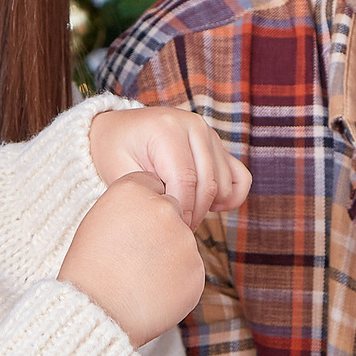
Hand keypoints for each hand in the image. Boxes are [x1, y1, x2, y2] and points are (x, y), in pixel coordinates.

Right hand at [59, 172, 204, 345]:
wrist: (96, 313)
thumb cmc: (89, 269)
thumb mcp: (98, 222)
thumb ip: (130, 207)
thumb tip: (151, 206)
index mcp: (133, 190)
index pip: (155, 185)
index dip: (145, 208)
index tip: (133, 226)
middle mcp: (164, 207)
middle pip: (174, 212)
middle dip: (161, 230)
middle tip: (136, 256)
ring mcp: (184, 239)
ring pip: (183, 242)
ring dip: (170, 256)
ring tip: (140, 277)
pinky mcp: (197, 269)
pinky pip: (190, 270)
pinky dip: (177, 280)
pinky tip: (153, 291)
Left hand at [88, 104, 251, 224]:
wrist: (119, 131)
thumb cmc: (115, 152)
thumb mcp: (120, 172)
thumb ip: (147, 192)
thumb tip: (172, 216)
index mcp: (166, 128)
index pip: (185, 180)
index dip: (181, 211)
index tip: (169, 229)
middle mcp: (193, 125)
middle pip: (209, 184)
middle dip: (193, 214)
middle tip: (175, 229)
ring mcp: (210, 134)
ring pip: (225, 185)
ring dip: (207, 208)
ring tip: (182, 216)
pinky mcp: (219, 146)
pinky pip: (240, 178)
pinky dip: (230, 197)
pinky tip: (208, 206)